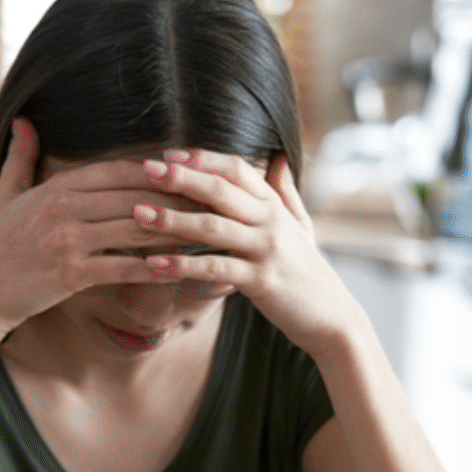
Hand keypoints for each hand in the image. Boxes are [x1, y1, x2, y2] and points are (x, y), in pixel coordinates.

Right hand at [0, 119, 190, 337]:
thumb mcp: (5, 195)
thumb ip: (21, 158)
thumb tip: (24, 121)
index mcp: (55, 187)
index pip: (118, 171)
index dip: (156, 172)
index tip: (186, 173)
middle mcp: (63, 208)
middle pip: (134, 196)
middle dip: (176, 198)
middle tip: (211, 200)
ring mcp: (67, 240)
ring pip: (134, 229)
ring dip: (174, 230)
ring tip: (206, 231)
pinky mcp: (70, 273)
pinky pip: (123, 266)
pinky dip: (153, 267)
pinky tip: (179, 269)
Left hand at [133, 150, 368, 359]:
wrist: (332, 318)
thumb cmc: (307, 273)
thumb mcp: (301, 227)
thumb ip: (284, 192)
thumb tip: (277, 157)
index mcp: (274, 206)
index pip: (237, 170)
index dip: (202, 160)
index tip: (168, 154)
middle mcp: (270, 222)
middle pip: (221, 190)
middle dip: (181, 179)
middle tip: (145, 170)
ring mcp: (266, 250)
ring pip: (214, 227)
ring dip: (173, 220)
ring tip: (138, 215)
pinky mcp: (260, 281)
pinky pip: (215, 269)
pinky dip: (183, 266)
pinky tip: (153, 265)